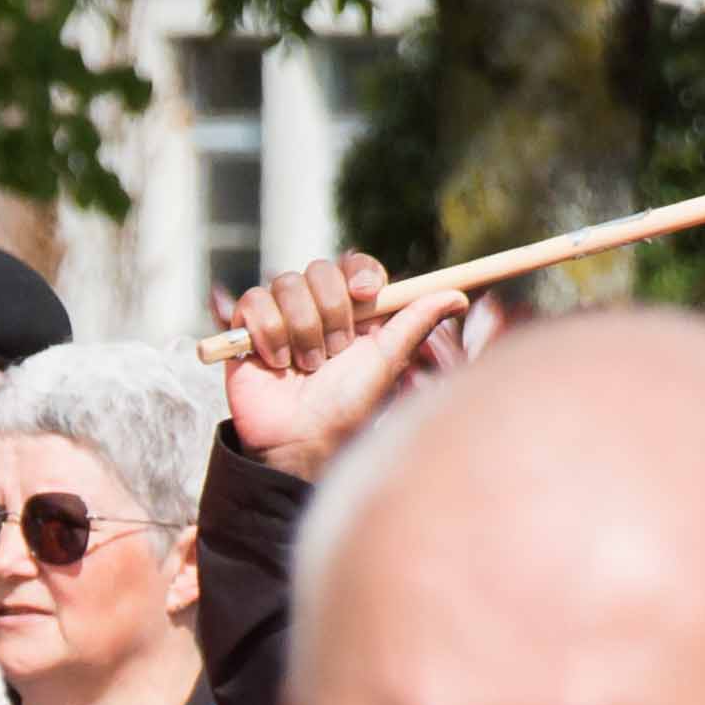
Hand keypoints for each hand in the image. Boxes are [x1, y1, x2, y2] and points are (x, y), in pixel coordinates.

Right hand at [220, 256, 472, 478]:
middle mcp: (317, 308)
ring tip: (305, 367)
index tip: (366, 294)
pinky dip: (269, 333)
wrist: (301, 439)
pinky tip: (276, 362)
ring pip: (286, 284)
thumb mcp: (387, 360)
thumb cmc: (348, 407)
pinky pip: (254, 302)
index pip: (355, 266)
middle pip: (319, 270)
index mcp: (353, 311)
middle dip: (329, 313)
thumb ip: (417, 321)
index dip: (360, 273)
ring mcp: (281, 315)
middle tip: (334, 353)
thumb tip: (458, 295)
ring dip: (301, 329)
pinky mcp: (246, 328)